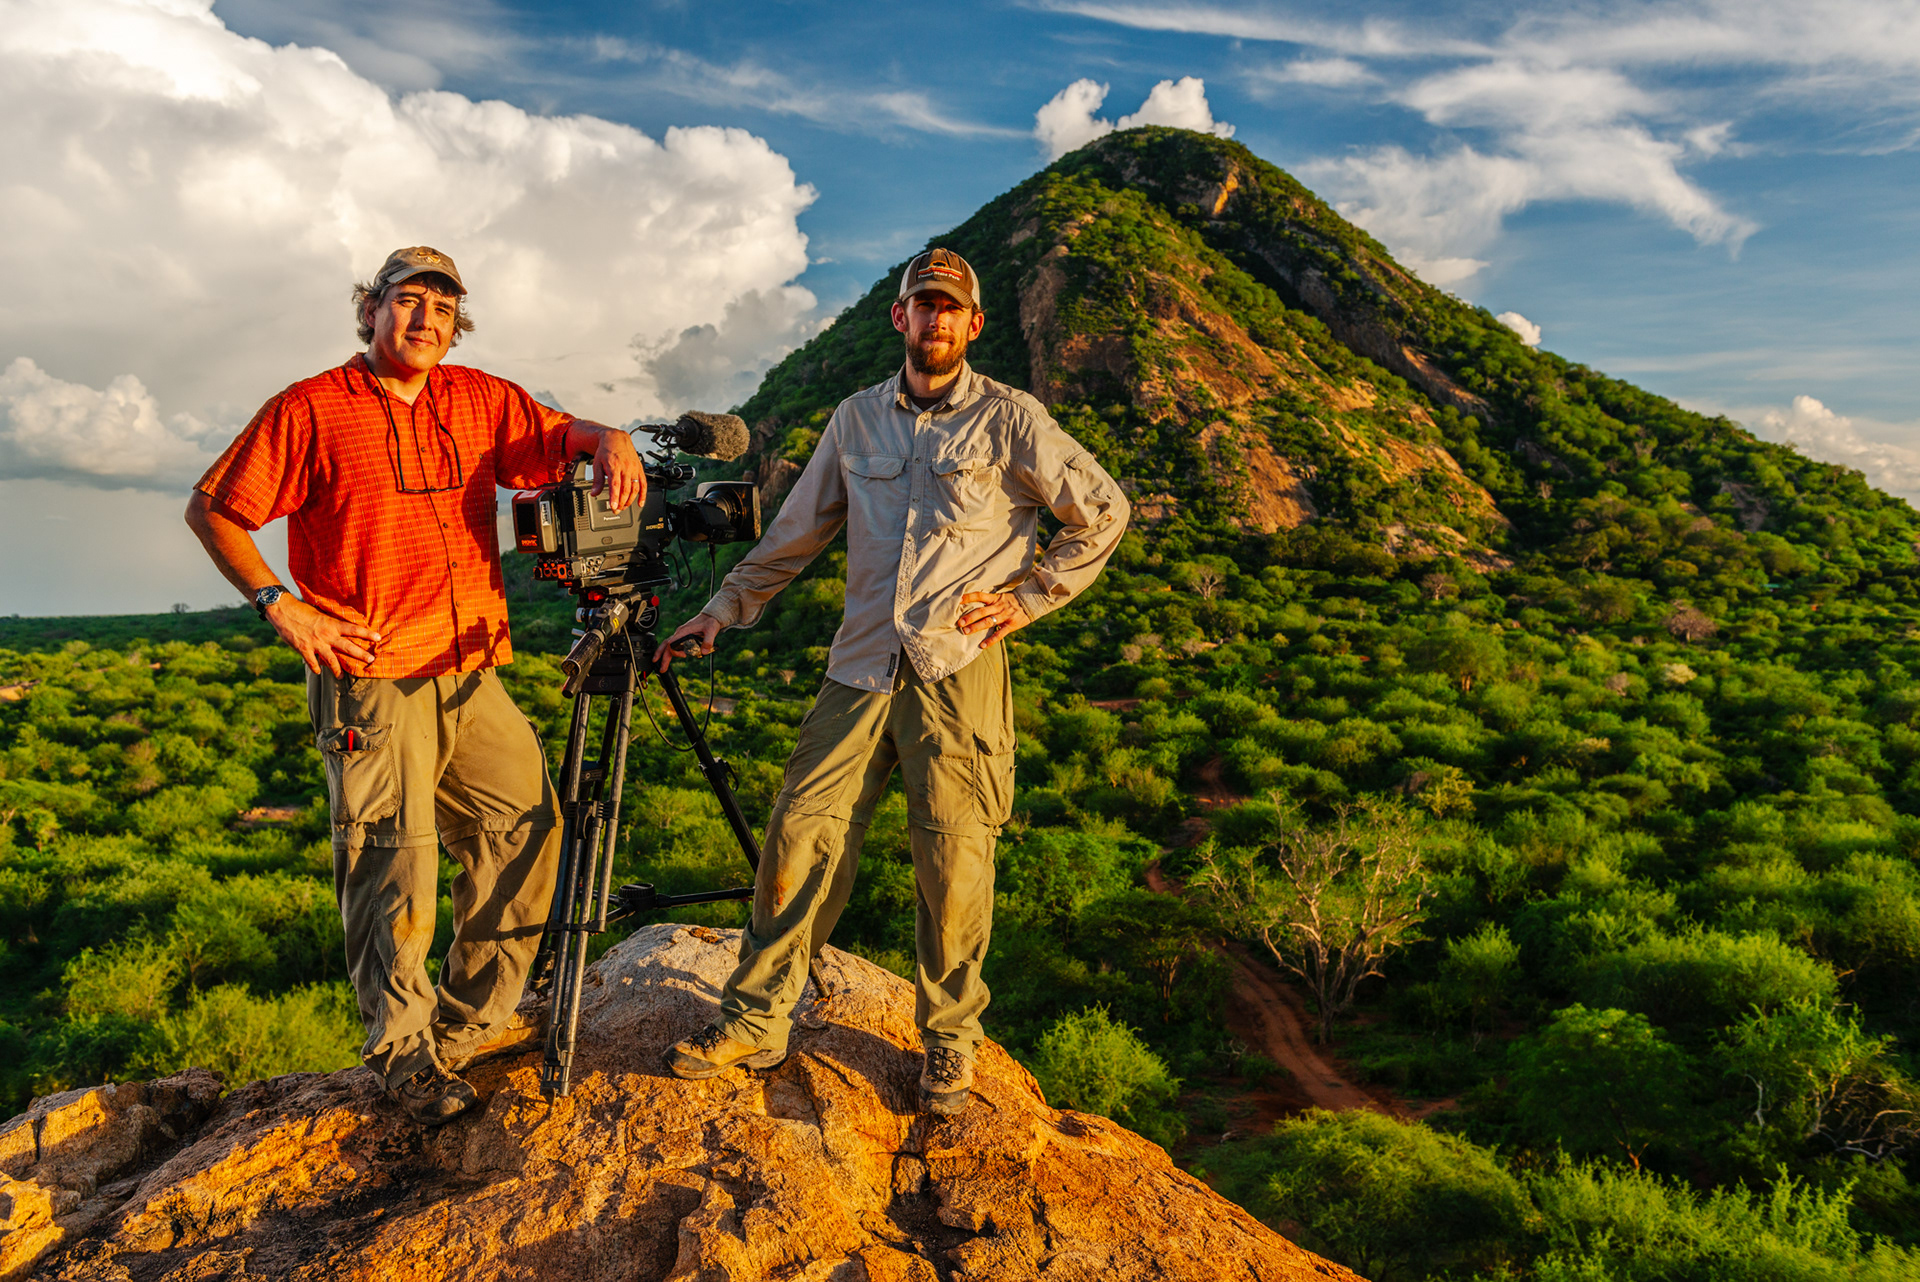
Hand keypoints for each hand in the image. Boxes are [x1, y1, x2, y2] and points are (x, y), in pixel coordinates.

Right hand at [266, 597, 381, 676]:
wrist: (283, 611)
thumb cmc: (302, 610)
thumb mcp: (321, 614)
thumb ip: (331, 622)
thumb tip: (341, 627)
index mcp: (332, 624)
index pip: (354, 629)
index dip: (367, 634)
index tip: (378, 637)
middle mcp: (327, 635)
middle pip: (348, 647)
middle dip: (361, 655)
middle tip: (371, 661)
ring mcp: (316, 644)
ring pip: (332, 659)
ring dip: (338, 669)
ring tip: (342, 676)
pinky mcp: (304, 649)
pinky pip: (312, 662)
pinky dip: (316, 668)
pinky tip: (319, 671)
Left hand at [592, 427, 645, 510]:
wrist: (616, 438)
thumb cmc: (606, 450)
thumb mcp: (597, 464)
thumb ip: (596, 480)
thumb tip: (594, 493)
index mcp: (614, 466)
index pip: (615, 485)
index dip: (615, 498)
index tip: (613, 507)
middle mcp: (626, 468)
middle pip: (625, 489)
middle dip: (621, 502)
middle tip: (616, 510)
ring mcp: (634, 469)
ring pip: (635, 488)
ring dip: (630, 500)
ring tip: (624, 507)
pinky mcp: (640, 469)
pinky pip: (644, 484)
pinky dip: (643, 495)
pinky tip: (640, 503)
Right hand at [658, 613, 721, 671]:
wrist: (710, 616)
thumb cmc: (710, 622)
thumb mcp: (711, 630)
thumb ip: (708, 641)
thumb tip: (704, 652)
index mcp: (684, 631)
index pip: (672, 642)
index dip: (674, 651)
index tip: (683, 656)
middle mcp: (679, 633)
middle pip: (666, 645)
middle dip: (662, 656)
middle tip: (662, 669)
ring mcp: (680, 635)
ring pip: (667, 644)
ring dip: (662, 654)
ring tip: (660, 664)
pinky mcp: (683, 636)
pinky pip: (673, 644)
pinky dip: (669, 651)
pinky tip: (669, 658)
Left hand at [957, 591, 1030, 648]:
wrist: (1031, 603)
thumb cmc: (1013, 601)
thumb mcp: (1001, 597)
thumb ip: (990, 601)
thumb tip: (973, 604)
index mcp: (995, 599)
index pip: (979, 595)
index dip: (969, 597)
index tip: (957, 600)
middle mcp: (998, 607)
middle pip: (981, 611)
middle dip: (970, 617)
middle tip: (959, 623)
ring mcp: (1004, 616)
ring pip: (988, 622)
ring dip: (976, 627)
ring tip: (966, 632)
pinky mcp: (1010, 625)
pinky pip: (999, 634)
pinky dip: (990, 640)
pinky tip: (982, 645)